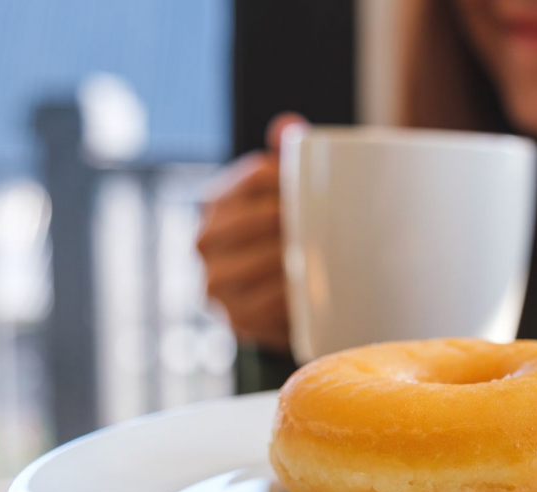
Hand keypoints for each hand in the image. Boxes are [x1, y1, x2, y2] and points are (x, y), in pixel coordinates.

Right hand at [197, 112, 305, 352]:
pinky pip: (266, 306)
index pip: (251, 177)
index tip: (317, 182)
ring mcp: (215, 284)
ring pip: (257, 263)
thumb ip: (287, 158)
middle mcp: (204, 242)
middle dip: (292, 218)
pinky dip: (291, 295)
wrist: (287, 307)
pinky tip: (313, 287)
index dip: (286, 178)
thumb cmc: (287, 239)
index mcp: (216, 203)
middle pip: (253, 220)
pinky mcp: (237, 320)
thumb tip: (289, 127)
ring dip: (294, 256)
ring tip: (326, 250)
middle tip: (331, 218)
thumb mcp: (286, 197)